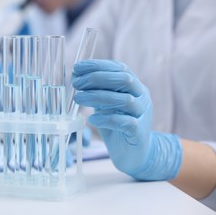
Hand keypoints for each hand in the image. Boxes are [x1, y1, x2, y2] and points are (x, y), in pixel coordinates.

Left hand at [71, 59, 181, 179]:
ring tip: (78, 98)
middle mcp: (142, 97)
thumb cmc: (116, 125)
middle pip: (124, 80)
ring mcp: (143, 115)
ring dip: (98, 97)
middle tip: (76, 83)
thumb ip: (96, 91)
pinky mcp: (139, 133)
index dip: (98, 65)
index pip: (120, 68)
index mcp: (134, 86)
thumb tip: (76, 76)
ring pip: (125, 100)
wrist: (134, 153)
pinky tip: (92, 119)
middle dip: (97, 78)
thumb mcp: (105, 104)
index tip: (78, 68)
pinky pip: (126, 122)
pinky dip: (107, 119)